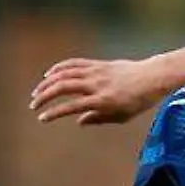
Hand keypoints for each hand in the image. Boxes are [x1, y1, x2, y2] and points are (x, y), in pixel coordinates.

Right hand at [29, 58, 165, 125]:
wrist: (151, 77)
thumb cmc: (138, 101)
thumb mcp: (121, 116)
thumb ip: (99, 119)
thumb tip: (78, 121)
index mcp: (103, 100)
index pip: (72, 106)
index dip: (55, 112)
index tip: (43, 118)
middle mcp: (97, 84)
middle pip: (63, 87)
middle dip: (45, 96)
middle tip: (34, 106)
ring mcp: (96, 72)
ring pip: (65, 74)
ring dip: (47, 83)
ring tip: (37, 93)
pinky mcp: (96, 64)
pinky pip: (74, 64)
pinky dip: (59, 68)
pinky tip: (49, 75)